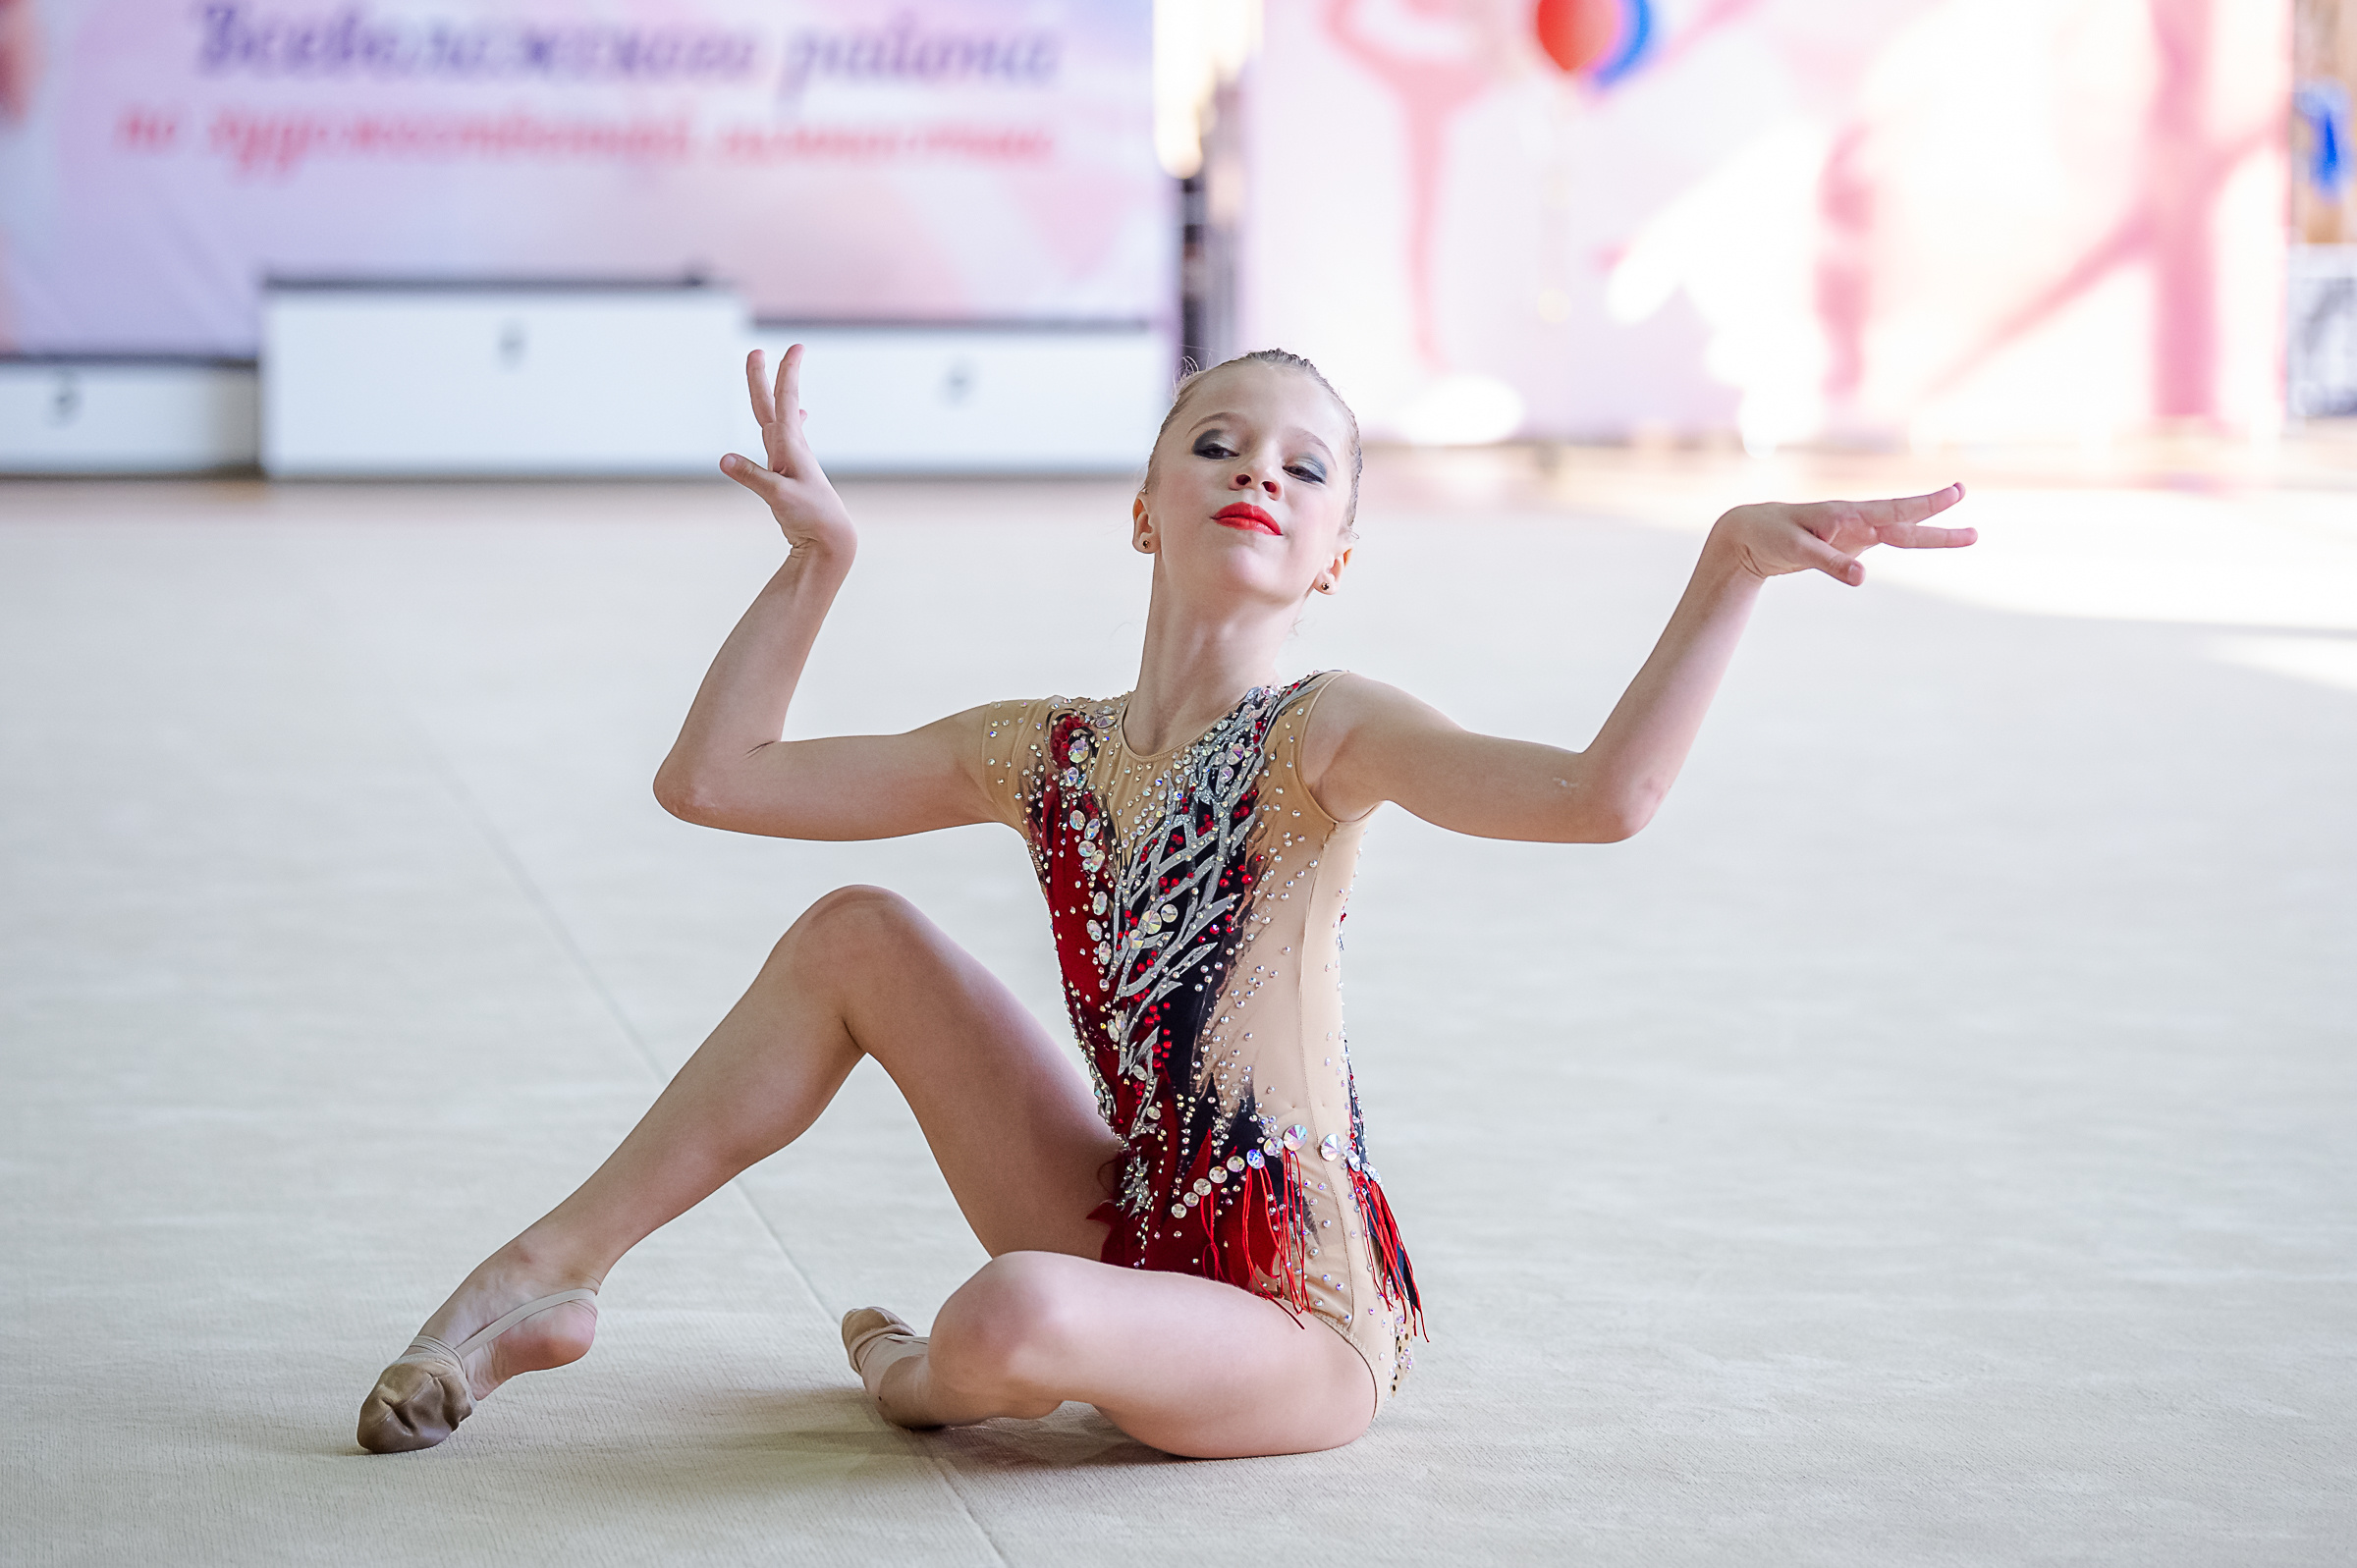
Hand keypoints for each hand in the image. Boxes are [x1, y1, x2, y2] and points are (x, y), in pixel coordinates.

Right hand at [721, 345, 855, 560]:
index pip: (786, 401)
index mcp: (791, 446)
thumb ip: (752, 476)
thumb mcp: (778, 496)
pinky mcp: (787, 473)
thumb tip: (724, 458)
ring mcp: (790, 459)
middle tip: (755, 351)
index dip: (786, 373)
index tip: (795, 347)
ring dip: (773, 395)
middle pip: (773, 405)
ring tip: (777, 373)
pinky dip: (787, 423)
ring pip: (776, 419)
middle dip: (765, 378)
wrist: (829, 539)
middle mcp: (791, 448)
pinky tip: (799, 417)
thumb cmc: (810, 517)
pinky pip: (781, 440)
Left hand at [1710, 482, 1973, 586]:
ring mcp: (1856, 530)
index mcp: (1845, 514)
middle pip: (1907, 522)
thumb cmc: (1771, 535)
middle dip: (1940, 523)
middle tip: (1976, 525)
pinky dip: (1910, 539)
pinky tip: (1928, 537)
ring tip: (1970, 536)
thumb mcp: (1795, 550)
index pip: (1893, 510)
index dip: (1926, 505)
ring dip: (1933, 534)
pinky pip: (1887, 541)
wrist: (1750, 532)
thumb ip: (1830, 562)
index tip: (1956, 494)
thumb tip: (1863, 578)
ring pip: (1903, 532)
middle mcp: (1856, 519)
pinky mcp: (1851, 542)